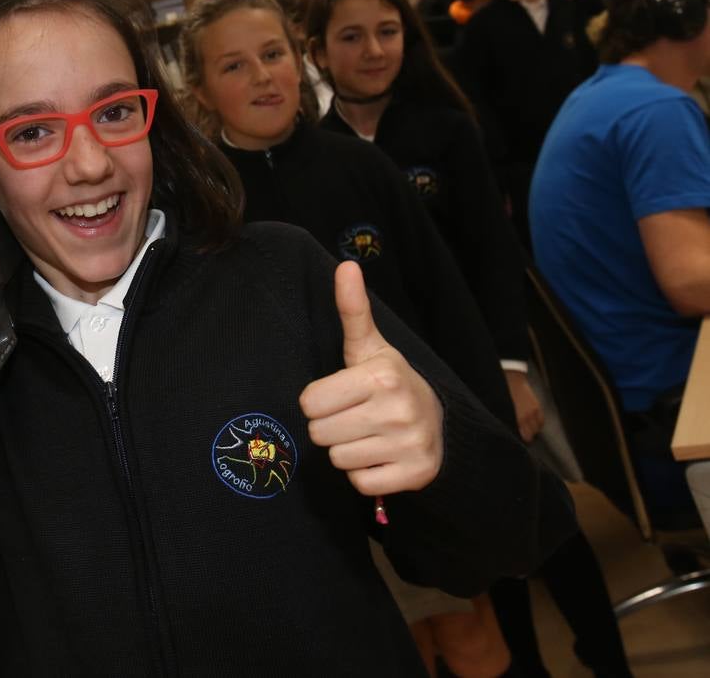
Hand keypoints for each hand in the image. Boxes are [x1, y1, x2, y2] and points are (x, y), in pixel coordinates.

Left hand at [300, 261, 444, 495]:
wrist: (441, 422)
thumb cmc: (390, 382)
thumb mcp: (370, 346)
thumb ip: (353, 309)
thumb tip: (345, 266)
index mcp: (381, 376)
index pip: (309, 403)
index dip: (319, 401)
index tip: (340, 396)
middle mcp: (398, 410)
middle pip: (320, 434)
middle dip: (330, 427)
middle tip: (354, 416)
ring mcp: (410, 445)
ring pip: (338, 460)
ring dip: (347, 451)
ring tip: (368, 435)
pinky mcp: (416, 475)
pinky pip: (361, 485)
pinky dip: (366, 475)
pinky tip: (381, 456)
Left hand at [506, 369, 543, 442]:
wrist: (511, 378)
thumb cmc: (501, 394)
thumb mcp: (500, 408)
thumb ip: (505, 419)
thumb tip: (504, 429)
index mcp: (516, 418)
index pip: (523, 437)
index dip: (520, 441)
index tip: (516, 442)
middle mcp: (526, 417)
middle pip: (531, 435)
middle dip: (526, 437)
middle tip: (520, 437)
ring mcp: (533, 412)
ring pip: (537, 429)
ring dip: (532, 431)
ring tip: (526, 430)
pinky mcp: (537, 407)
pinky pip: (541, 421)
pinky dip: (538, 424)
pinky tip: (532, 424)